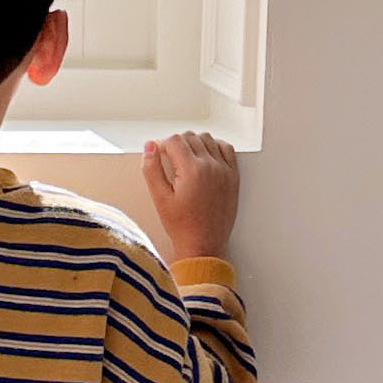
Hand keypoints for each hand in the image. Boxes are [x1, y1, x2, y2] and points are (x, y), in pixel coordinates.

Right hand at [141, 131, 239, 261]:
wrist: (203, 245)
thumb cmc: (182, 227)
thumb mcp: (160, 199)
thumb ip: (152, 169)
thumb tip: (150, 147)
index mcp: (192, 170)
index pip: (175, 140)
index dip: (162, 144)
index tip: (158, 153)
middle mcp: (210, 166)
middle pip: (191, 137)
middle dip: (177, 143)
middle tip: (169, 158)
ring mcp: (224, 170)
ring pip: (208, 139)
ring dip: (195, 143)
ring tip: (186, 159)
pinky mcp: (233, 176)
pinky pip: (226, 149)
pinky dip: (214, 147)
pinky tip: (205, 158)